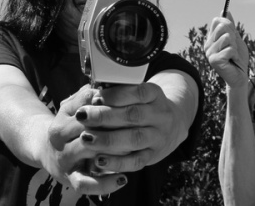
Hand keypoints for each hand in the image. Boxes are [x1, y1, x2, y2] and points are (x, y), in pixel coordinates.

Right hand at [44, 84, 128, 194]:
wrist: (46, 149)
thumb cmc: (67, 124)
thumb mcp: (72, 107)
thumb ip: (86, 96)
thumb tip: (103, 84)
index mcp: (61, 122)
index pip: (86, 113)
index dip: (108, 109)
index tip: (127, 105)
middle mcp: (60, 142)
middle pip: (90, 132)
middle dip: (113, 130)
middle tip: (136, 127)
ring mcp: (66, 162)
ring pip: (91, 155)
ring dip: (114, 152)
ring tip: (133, 148)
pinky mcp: (71, 179)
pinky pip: (87, 184)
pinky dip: (105, 183)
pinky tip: (122, 179)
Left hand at [74, 81, 189, 172]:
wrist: (172, 126)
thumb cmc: (146, 107)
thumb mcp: (140, 95)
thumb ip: (119, 94)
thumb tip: (90, 96)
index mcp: (156, 95)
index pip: (138, 92)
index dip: (115, 95)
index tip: (94, 98)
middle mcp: (160, 116)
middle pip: (133, 115)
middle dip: (104, 116)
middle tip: (82, 116)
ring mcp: (158, 137)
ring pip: (135, 139)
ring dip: (107, 139)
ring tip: (86, 138)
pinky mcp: (153, 156)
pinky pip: (136, 162)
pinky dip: (117, 162)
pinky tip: (99, 160)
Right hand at [204, 12, 249, 88]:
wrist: (240, 76)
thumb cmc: (238, 58)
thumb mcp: (236, 39)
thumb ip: (231, 26)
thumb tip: (226, 10)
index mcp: (211, 39)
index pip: (217, 21)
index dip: (228, 25)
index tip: (233, 35)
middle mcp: (208, 45)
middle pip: (223, 26)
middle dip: (233, 36)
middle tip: (233, 48)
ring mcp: (209, 53)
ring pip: (227, 38)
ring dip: (235, 47)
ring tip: (233, 55)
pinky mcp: (214, 60)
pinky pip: (230, 49)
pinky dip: (235, 54)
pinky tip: (232, 61)